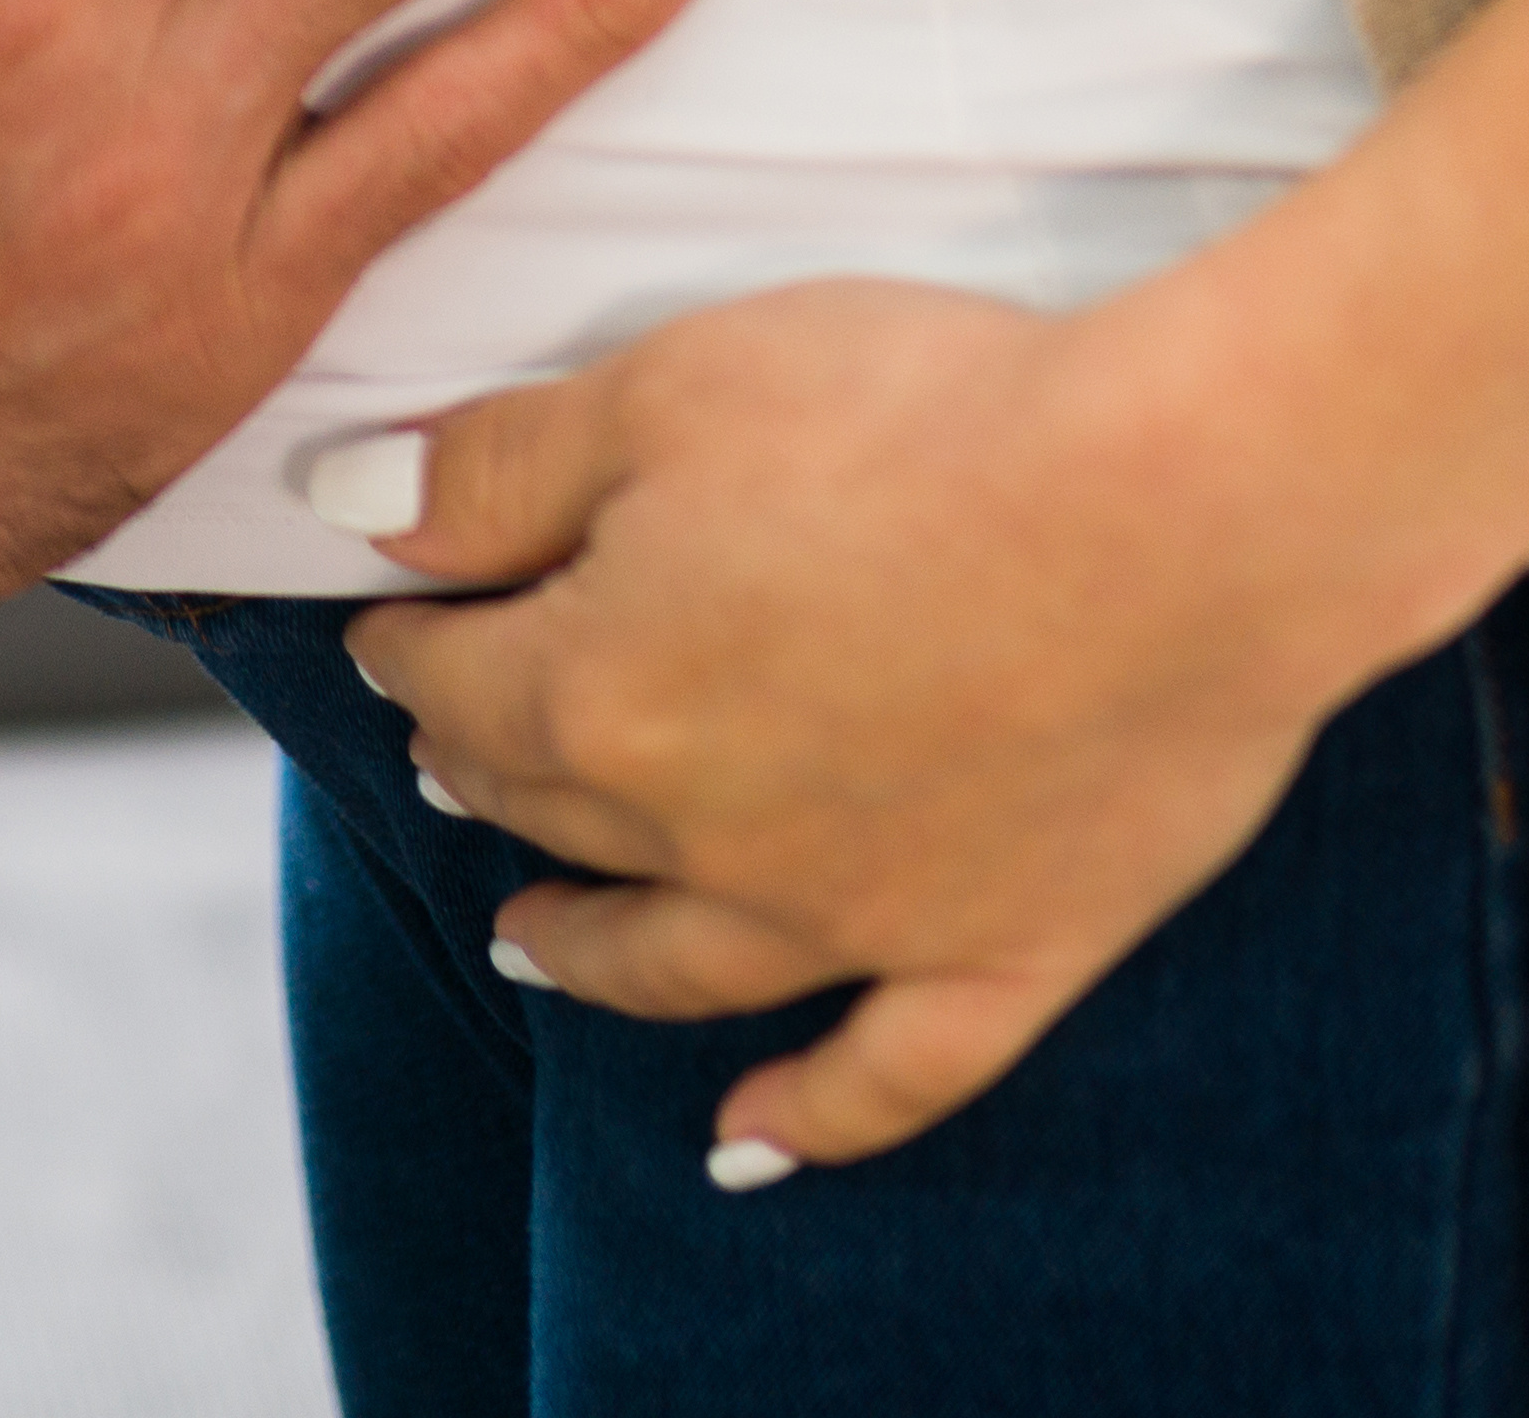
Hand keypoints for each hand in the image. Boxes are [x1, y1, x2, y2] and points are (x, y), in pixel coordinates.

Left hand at [328, 280, 1421, 1180]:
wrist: (1183, 506)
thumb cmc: (924, 414)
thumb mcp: (667, 386)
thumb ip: (494, 467)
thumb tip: (345, 515)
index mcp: (599, 694)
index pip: (455, 680)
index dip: (410, 642)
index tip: (394, 623)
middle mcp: (707, 837)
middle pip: (552, 813)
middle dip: (484, 775)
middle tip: (455, 753)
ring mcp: (857, 919)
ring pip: (679, 964)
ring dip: (587, 954)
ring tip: (530, 941)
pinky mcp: (1006, 955)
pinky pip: (889, 1077)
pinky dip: (809, 1118)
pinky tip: (748, 1143)